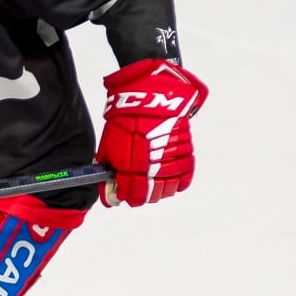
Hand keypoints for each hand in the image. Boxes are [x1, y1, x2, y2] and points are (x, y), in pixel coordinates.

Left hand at [95, 59, 208, 207]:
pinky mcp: (185, 150)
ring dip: (161, 190)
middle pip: (153, 195)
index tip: (126, 197)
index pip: (134, 195)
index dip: (129, 199)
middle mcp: (154, 166)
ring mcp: (171, 159)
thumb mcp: (109, 146)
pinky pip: (186, 175)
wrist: (148, 97)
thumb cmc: (124, 120)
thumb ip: (110, 171)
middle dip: (144, 195)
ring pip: (170, 188)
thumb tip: (110, 191)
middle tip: (139, 190)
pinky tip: (173, 181)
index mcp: (133, 166)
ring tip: (154, 185)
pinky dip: (180, 182)